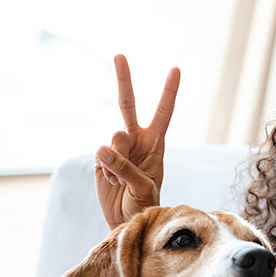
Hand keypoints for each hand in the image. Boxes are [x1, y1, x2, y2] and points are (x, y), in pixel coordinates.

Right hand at [95, 54, 179, 228]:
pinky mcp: (101, 158)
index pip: (163, 113)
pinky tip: (113, 182)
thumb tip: (102, 147)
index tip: (175, 69)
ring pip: (112, 137)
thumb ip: (125, 167)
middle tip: (120, 55)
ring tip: (123, 179)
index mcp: (155, 144)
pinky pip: (100, 155)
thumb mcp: (143, 187)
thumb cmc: (145, 205)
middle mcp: (137, 141)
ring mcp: (117, 148)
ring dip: (116, 159)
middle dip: (124, 79)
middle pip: (128, 105)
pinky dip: (106, 170)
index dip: (169, 92)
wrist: (128, 221)